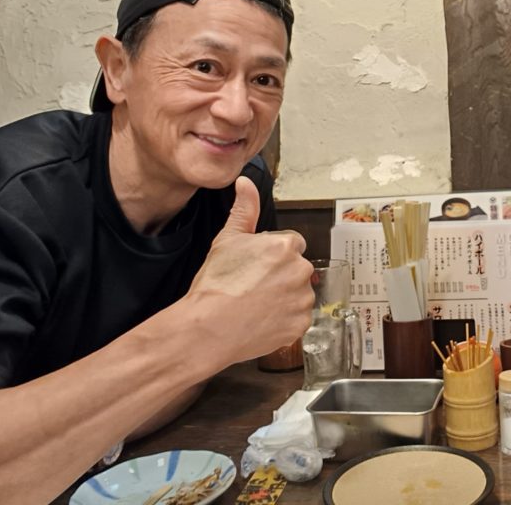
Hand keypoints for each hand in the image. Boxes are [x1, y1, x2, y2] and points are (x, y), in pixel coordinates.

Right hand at [183, 176, 314, 366]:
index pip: (291, 245)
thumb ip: (244, 209)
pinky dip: (284, 321)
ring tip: (256, 305)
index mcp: (286, 246)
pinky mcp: (300, 325)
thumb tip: (245, 183)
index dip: (272, 256)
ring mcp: (303, 300)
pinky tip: (262, 320)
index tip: (257, 267)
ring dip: (284, 298)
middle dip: (281, 276)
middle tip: (253, 286)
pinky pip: (297, 319)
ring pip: (298, 294)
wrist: (208, 328)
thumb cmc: (216, 284)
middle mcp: (301, 271)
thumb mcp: (227, 239)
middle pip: (296, 269)